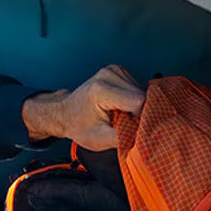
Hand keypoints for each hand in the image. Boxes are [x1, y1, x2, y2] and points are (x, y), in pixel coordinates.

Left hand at [22, 64, 144, 151]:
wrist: (66, 113)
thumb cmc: (79, 126)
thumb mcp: (99, 140)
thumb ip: (124, 138)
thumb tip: (145, 136)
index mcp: (101, 90)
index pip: (139, 102)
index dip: (140, 118)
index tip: (130, 127)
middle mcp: (108, 74)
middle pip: (142, 95)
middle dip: (138, 112)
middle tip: (121, 122)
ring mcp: (113, 70)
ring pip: (142, 91)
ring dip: (136, 106)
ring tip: (118, 113)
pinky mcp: (118, 70)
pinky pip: (137, 87)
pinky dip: (133, 100)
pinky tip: (120, 106)